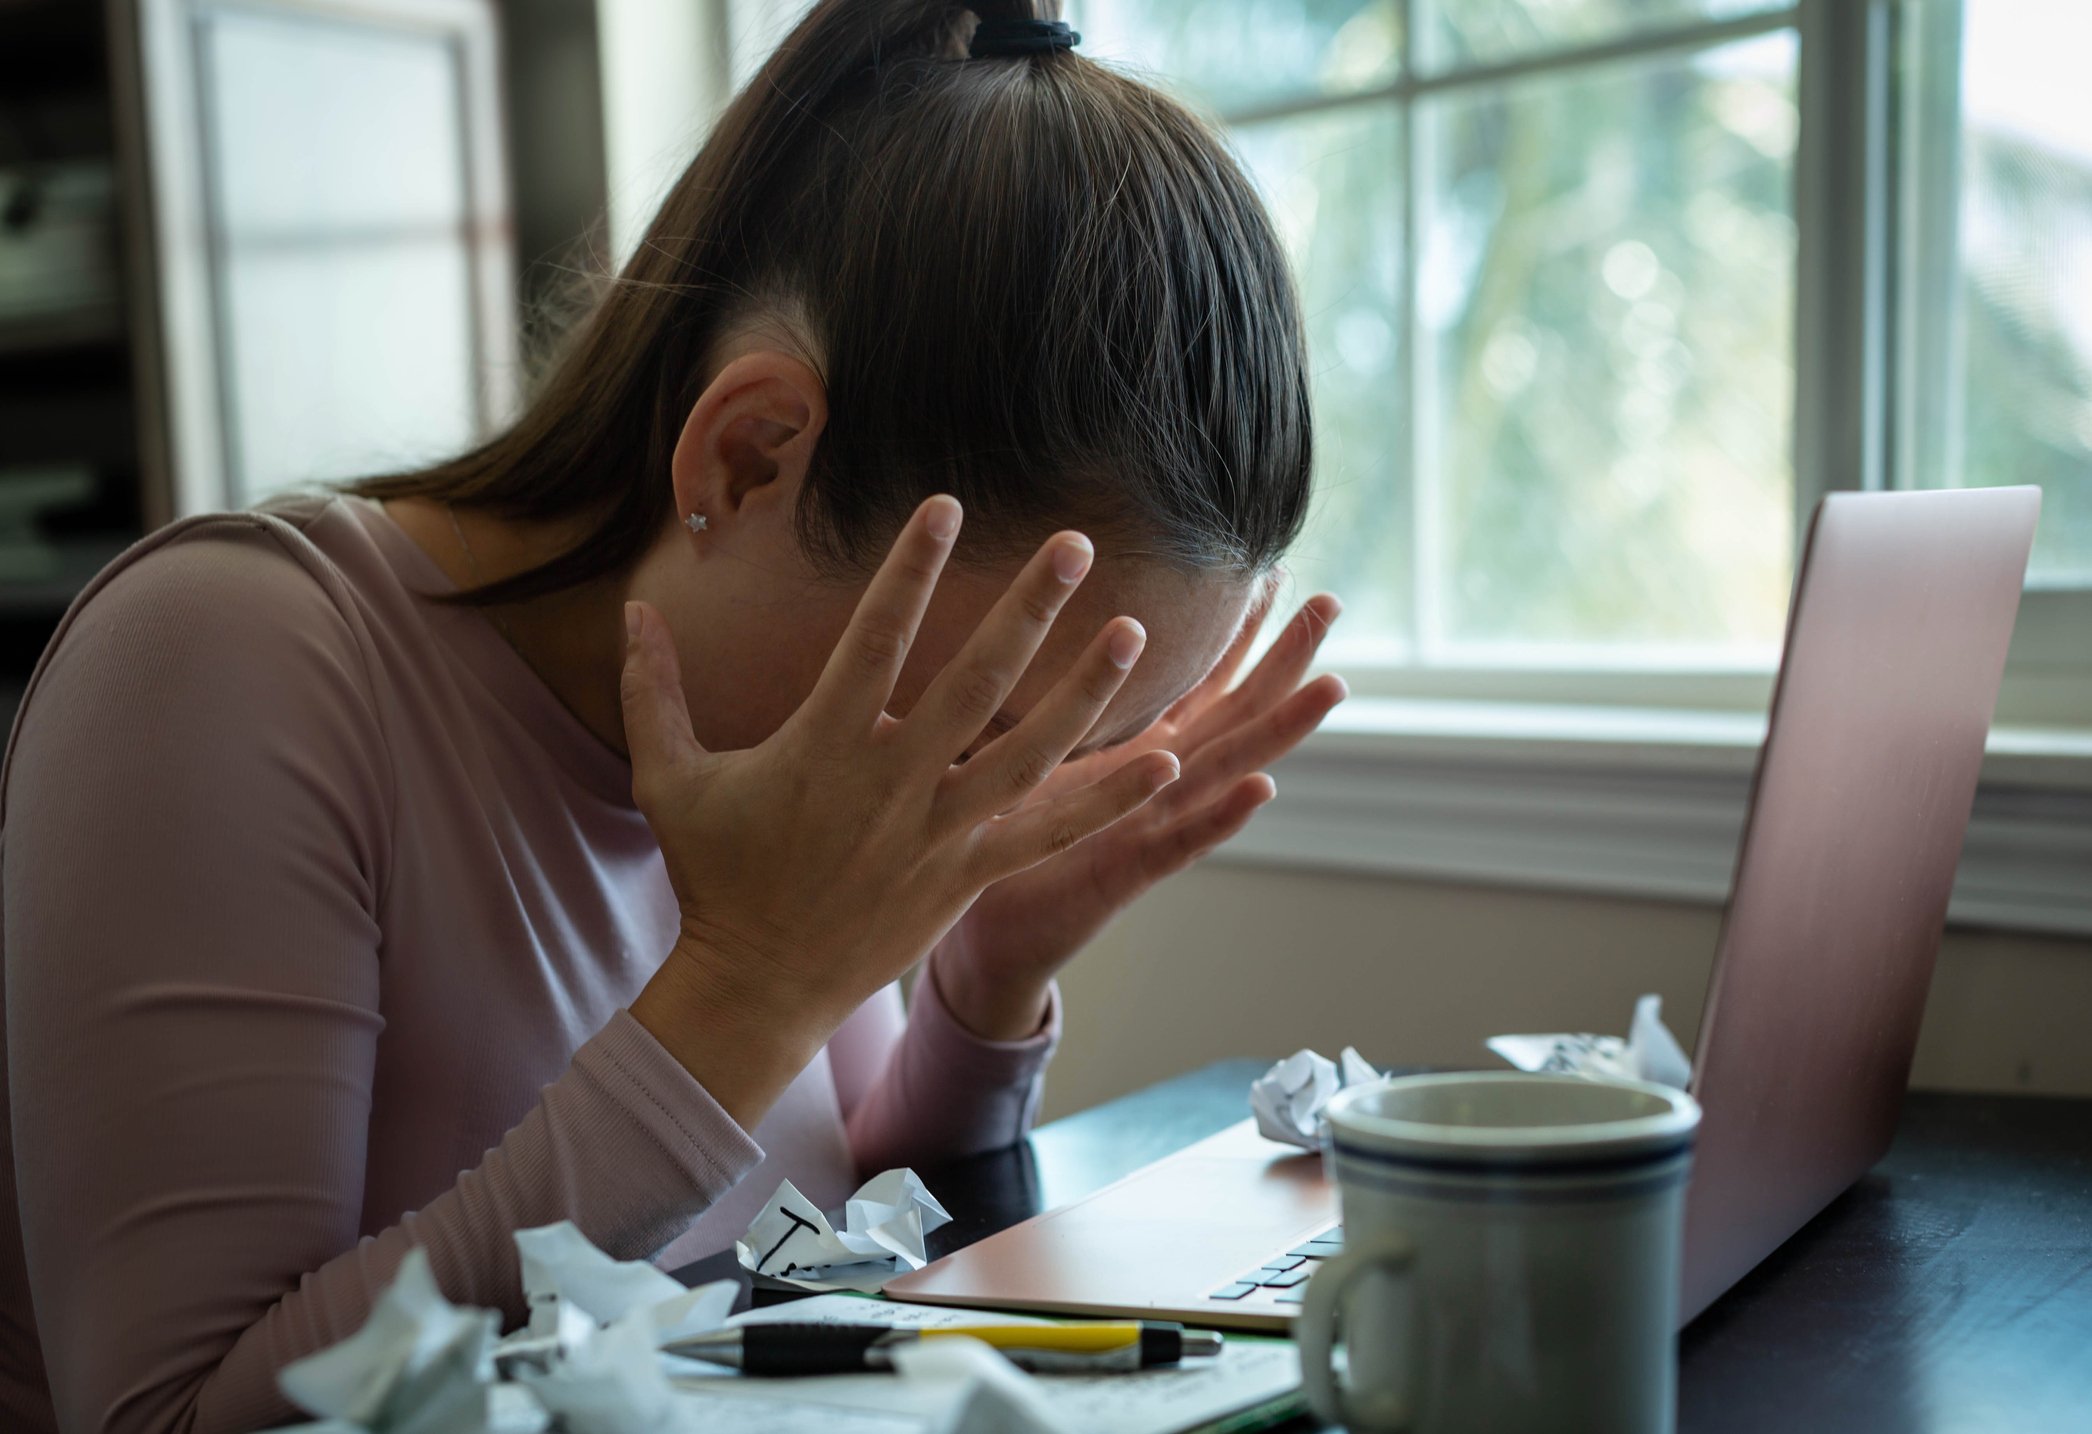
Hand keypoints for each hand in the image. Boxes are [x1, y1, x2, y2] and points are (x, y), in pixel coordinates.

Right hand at [623, 496, 1179, 1126]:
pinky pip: (1050, 834)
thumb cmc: (714, 876)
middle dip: (1027, 610)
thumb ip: (651, 690)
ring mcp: (938, 831)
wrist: (755, 985)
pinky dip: (1108, 800)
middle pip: (975, 683)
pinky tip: (1168, 764)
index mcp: (824, 744)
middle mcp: (892, 779)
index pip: (877, 635)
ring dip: (1085, 691)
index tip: (948, 505)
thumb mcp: (668, 778)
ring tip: (1133, 631)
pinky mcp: (967, 876)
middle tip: (1076, 546)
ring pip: (1028, 752)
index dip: (912, 566)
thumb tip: (631, 611)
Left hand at [930, 586, 1345, 1039]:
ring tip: (1331, 685)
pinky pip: (1181, 842)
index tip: (1271, 570)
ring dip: (1282, 729)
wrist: (978, 936)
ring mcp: (1149, 828)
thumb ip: (1033, 694)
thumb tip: (1007, 614)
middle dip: (1283, 659)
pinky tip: (1260, 788)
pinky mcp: (1126, 874)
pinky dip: (1221, 816)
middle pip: (1236, 711)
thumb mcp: (1016, 748)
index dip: (1237, 629)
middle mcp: (1156, 784)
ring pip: (1228, 770)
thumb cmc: (991, 836)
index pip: (1200, 679)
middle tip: (1328, 601)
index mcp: (1132, 750)